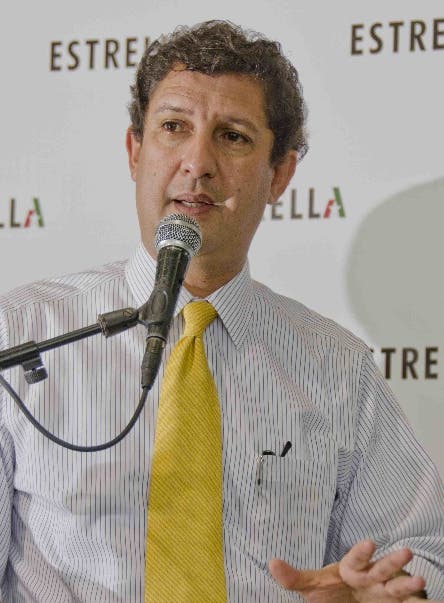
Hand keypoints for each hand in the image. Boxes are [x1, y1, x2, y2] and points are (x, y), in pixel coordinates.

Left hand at [269, 540, 439, 601]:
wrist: (350, 602)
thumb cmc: (333, 590)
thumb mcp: (312, 585)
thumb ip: (293, 577)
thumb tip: (270, 563)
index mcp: (352, 568)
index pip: (356, 558)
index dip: (362, 551)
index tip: (369, 541)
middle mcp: (373, 577)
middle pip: (383, 568)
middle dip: (393, 561)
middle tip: (406, 551)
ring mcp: (387, 592)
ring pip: (400, 586)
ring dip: (410, 582)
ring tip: (422, 580)